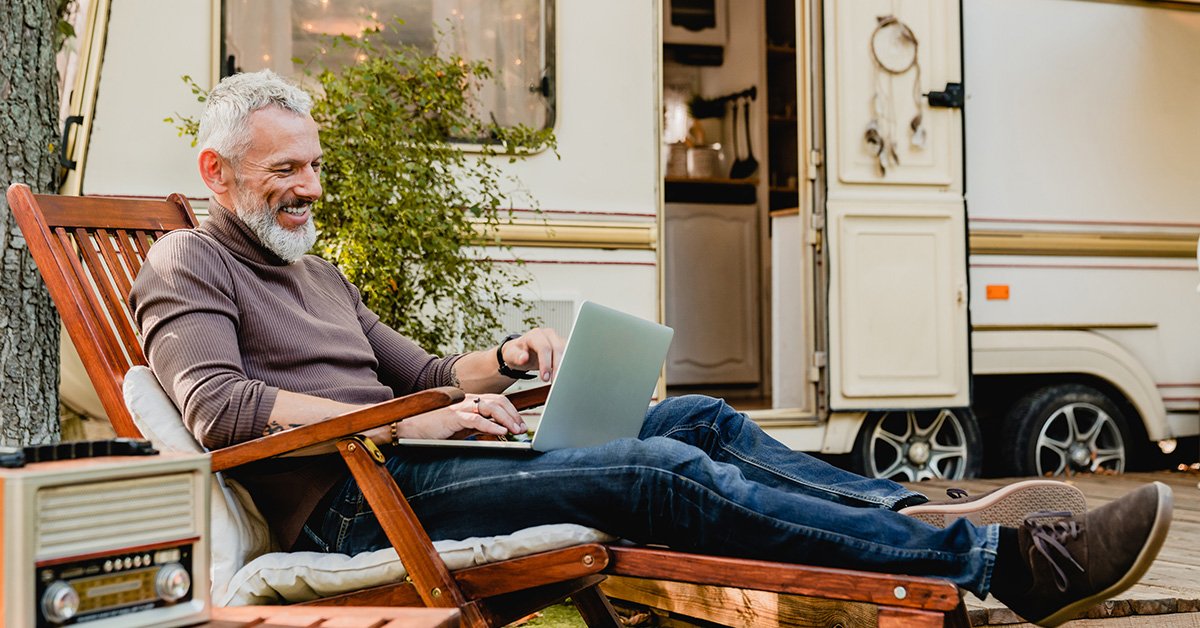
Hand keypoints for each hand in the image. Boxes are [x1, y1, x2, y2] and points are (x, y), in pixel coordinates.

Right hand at [397, 394, 526, 439]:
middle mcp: (467, 400)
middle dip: (513, 414)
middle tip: (522, 428)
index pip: (497, 400)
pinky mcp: (453, 417)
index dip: (512, 411)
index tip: (521, 424)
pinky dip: (491, 425)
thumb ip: (479, 426)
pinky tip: (501, 431)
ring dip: (506, 419)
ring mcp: (460, 407)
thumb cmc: (436, 429)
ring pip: (490, 407)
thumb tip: (498, 431)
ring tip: (515, 430)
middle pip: (498, 401)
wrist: (412, 429)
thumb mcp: (463, 428)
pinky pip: (476, 419)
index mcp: (470, 402)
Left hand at [501, 328, 563, 381]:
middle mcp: (548, 334)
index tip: (545, 377)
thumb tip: (523, 358)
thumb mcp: (511, 355)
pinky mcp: (563, 346)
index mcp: (535, 335)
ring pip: (566, 352)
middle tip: (554, 381)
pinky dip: (567, 366)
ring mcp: (557, 339)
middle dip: (557, 367)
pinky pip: (569, 355)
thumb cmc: (516, 352)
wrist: (521, 351)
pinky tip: (563, 375)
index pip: (544, 347)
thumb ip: (516, 356)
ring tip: (558, 380)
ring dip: (564, 367)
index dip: (546, 363)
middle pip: (558, 349)